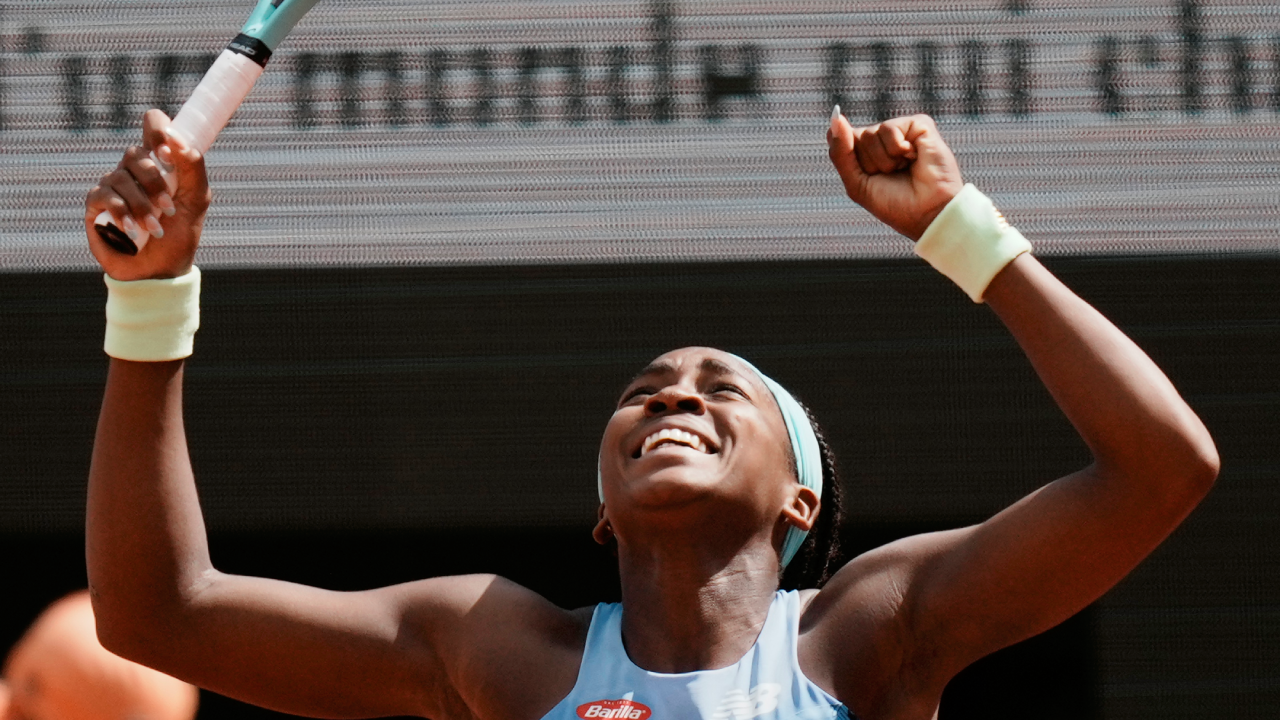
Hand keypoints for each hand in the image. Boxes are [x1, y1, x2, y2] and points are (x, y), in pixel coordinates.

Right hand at [85, 109, 210, 280]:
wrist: (161, 269)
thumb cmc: (180, 234)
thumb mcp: (196, 200)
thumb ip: (193, 168)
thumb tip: (177, 140)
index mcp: (160, 161)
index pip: (153, 124)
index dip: (157, 128)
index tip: (167, 152)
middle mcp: (134, 168)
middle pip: (135, 153)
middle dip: (155, 183)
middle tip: (168, 210)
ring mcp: (113, 185)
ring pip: (120, 177)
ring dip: (141, 206)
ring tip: (155, 228)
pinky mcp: (96, 205)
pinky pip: (103, 196)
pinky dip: (121, 213)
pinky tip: (132, 230)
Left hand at [827, 112, 963, 240]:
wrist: (928, 213)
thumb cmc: (894, 203)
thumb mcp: (856, 183)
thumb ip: (840, 152)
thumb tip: (836, 117)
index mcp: (867, 151)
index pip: (841, 140)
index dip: (851, 161)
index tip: (870, 178)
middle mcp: (884, 138)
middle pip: (856, 137)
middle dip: (869, 162)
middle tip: (891, 175)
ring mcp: (902, 130)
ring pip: (872, 133)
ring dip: (885, 160)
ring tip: (904, 168)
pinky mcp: (919, 125)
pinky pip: (890, 128)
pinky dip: (897, 149)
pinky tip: (914, 158)